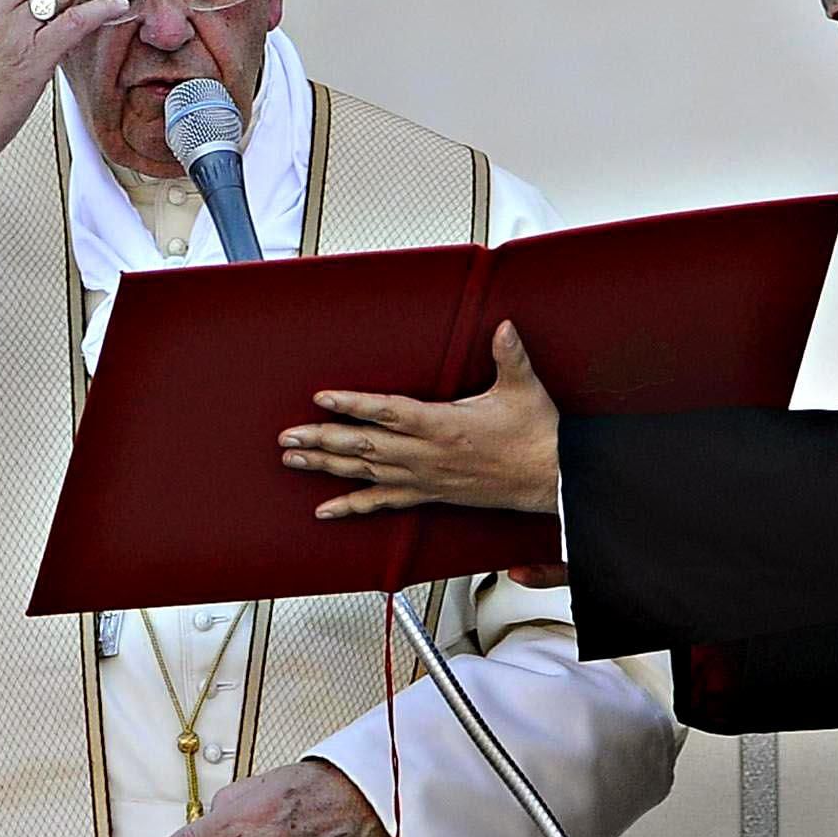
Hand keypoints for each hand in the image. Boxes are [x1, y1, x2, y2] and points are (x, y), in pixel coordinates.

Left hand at [279, 321, 561, 518]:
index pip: (389, 412)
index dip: (353, 405)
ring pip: (365, 473)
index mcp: (444, 426)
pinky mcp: (429, 495)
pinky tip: (327, 509)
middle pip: (364, 446)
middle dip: (323, 440)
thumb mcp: (524, 388)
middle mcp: (428, 456)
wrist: (550, 480)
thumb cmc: (536, 436)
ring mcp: (425, 478)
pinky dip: (353, 506)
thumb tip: (504, 327)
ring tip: (294, 459)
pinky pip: (384, 503)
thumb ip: (509, 355)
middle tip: (288, 436)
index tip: (322, 399)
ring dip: (327, 466)